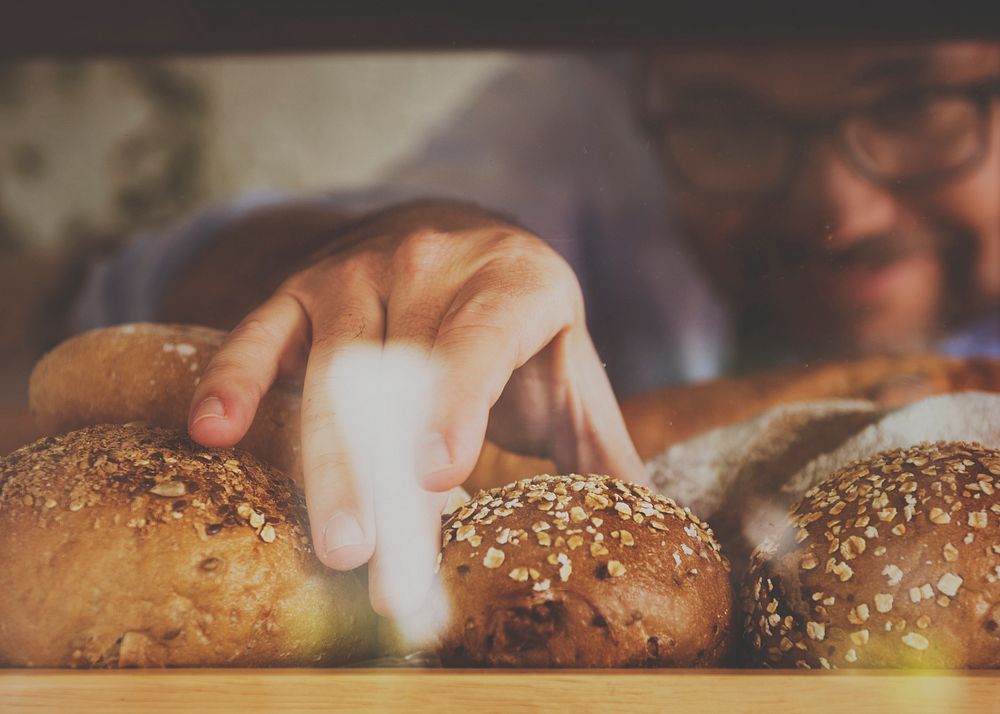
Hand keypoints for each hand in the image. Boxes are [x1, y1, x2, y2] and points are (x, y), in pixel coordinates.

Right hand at [186, 200, 646, 614]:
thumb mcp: (567, 361)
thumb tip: (651, 520)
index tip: (437, 473)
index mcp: (513, 281)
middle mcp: (429, 265)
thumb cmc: (517, 315)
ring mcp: (355, 273)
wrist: (453, 230)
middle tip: (381, 561)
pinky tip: (213, 432)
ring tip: (336, 541)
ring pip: (331, 371)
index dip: (456, 403)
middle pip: (399, 377)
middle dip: (388, 476)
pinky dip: (234, 379)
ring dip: (326, 460)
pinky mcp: (300, 288)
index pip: (480, 341)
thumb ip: (599, 437)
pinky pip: (259, 334)